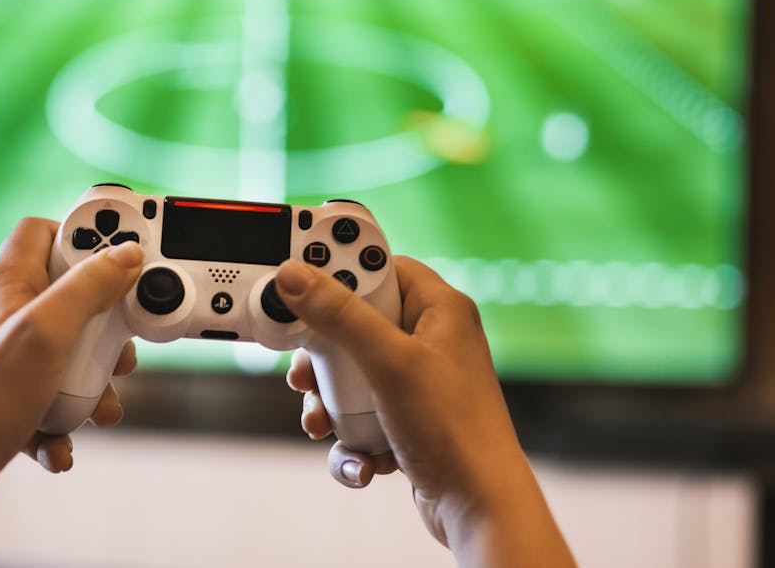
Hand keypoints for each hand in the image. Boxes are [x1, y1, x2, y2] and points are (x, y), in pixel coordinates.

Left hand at [0, 219, 144, 567]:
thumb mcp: (49, 330)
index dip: (83, 238)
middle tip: (118, 349)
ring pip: (62, 356)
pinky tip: (58, 444)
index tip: (120, 260)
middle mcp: (0, 313)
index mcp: (6, 283)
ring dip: (89, 385)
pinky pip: (42, 399)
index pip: (44, 231)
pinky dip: (58, 420)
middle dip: (102, 330)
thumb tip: (124, 255)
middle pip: (66, 299)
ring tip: (99, 408)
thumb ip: (89, 287)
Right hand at [276, 256, 572, 565]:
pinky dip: (352, 439)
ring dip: (330, 404)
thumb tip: (295, 276)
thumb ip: (339, 316)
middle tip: (305, 370)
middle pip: (355, 324)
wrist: (480, 508)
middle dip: (323, 357)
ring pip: (351, 376)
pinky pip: (362, 416)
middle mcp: (431, 340)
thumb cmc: (453, 430)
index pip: (381, 266)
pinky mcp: (408, 420)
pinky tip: (362, 459)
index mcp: (439, 309)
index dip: (340, 270)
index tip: (300, 279)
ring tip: (322, 423)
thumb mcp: (388, 363)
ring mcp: (419, 383)